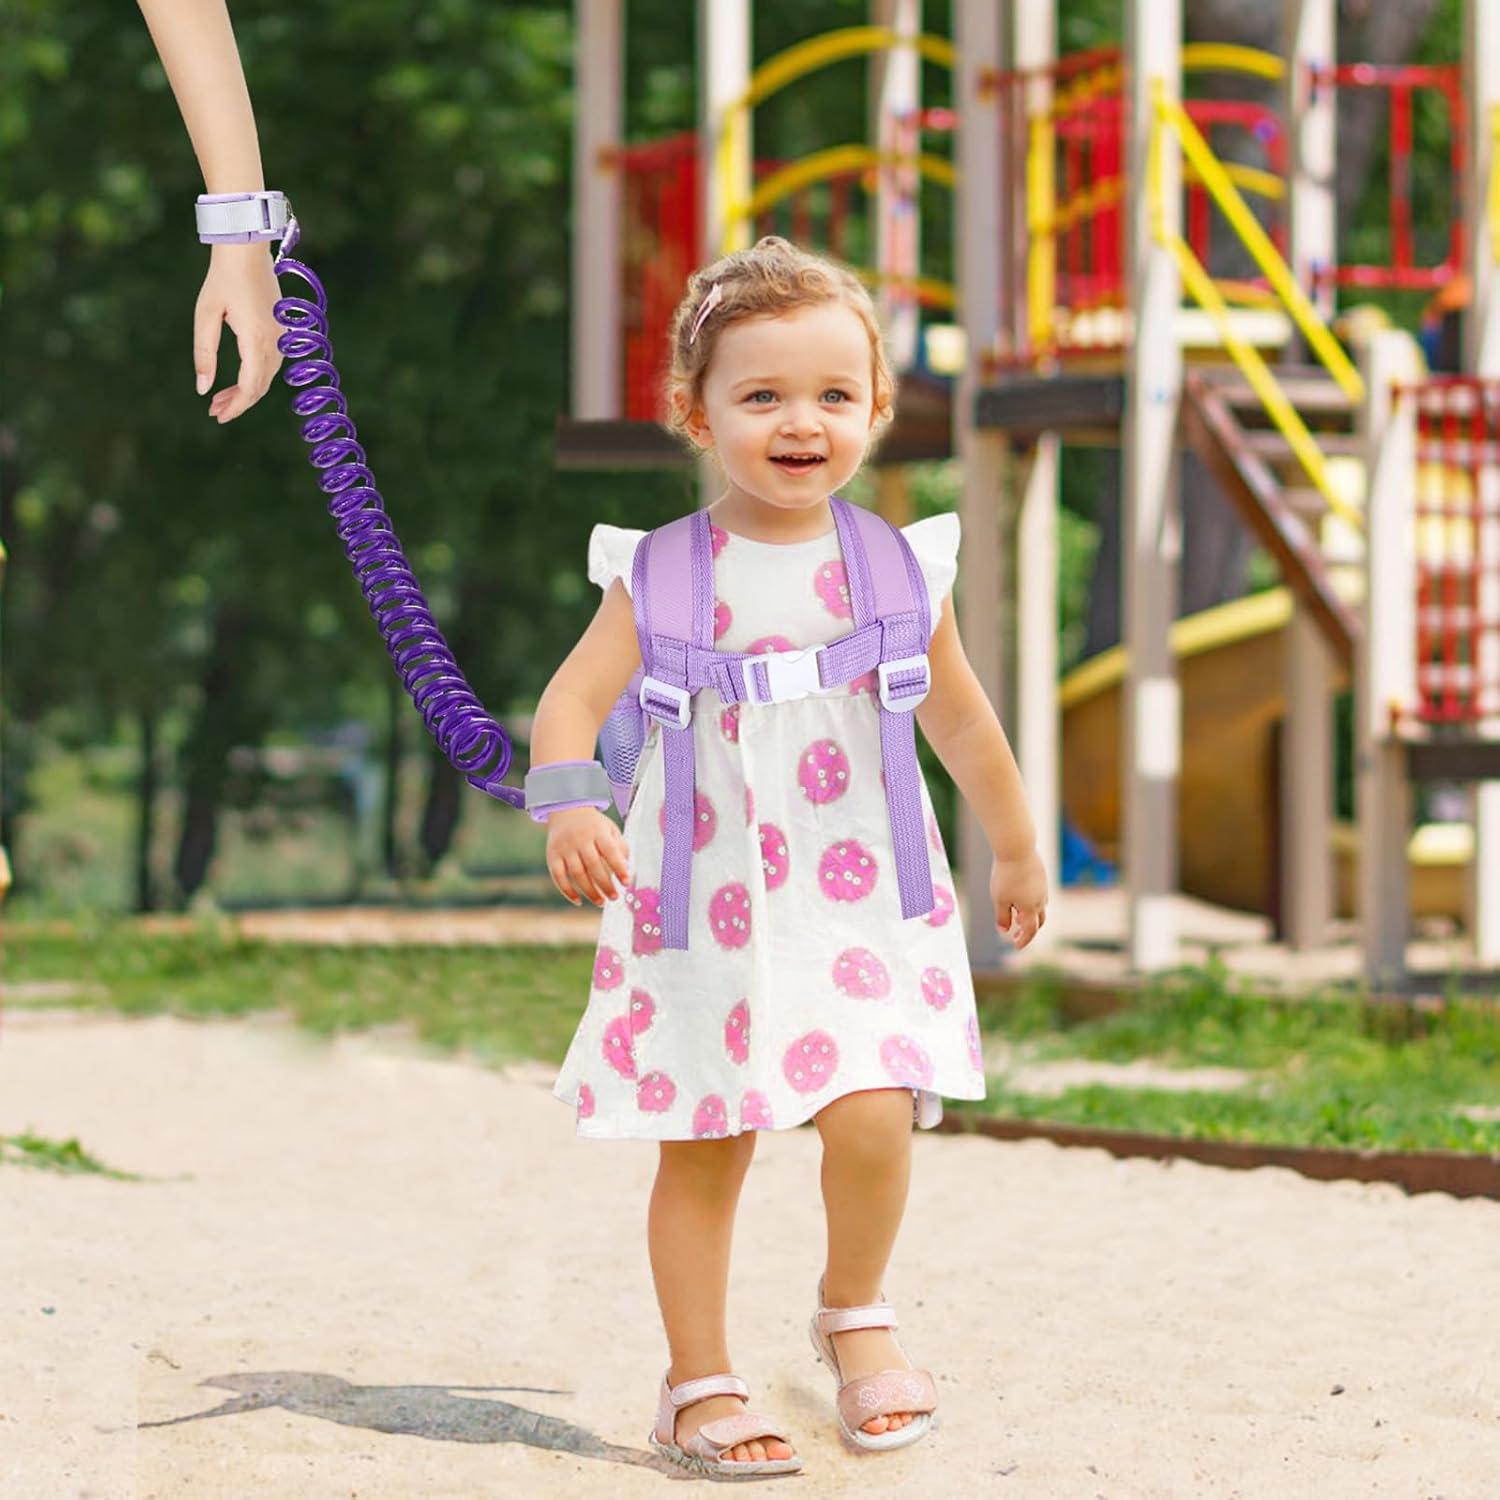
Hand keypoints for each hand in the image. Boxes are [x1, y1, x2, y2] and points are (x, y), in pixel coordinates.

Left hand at [194, 241, 283, 422]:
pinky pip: (272, 364)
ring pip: (267, 378)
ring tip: (222, 398)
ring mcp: (281, 337)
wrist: (246, 249)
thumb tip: (202, 389)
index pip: (250, 389)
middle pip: (260, 388)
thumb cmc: (222, 279)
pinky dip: (256, 376)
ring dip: (247, 391)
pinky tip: (240, 378)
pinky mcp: (281, 330)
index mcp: (256, 342)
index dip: (234, 407)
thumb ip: (204, 354)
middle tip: (215, 411)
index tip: (216, 416)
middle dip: (238, 403)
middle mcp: (274, 343)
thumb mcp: (205, 316)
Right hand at [545, 807, 631, 907]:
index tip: (626, 883)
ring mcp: (565, 848)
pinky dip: (567, 891)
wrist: (566, 810)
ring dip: (590, 891)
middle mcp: (580, 839)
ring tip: (601, 902)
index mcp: (598, 832)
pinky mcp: (552, 856)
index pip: (610, 851)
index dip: (619, 868)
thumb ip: (620, 846)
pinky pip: (558, 877)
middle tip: (614, 897)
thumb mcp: (610, 829)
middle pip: (593, 865)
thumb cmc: (594, 825)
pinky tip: (579, 901)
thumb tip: (627, 868)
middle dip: (605, 884)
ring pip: (577, 874)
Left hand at [991, 846, 1047, 948]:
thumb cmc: (1006, 876)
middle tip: (1018, 934)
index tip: (1016, 946)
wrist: (1017, 849)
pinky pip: (1040, 893)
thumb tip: (1004, 930)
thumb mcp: (999, 899)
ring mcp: (1043, 887)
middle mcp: (1040, 899)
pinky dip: (1032, 901)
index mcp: (1030, 908)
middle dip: (1029, 930)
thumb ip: (1002, 917)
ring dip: (1031, 914)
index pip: (1030, 931)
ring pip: (1041, 906)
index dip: (1023, 941)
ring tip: (1017, 915)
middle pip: (1039, 921)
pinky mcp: (1041, 876)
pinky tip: (1021, 895)